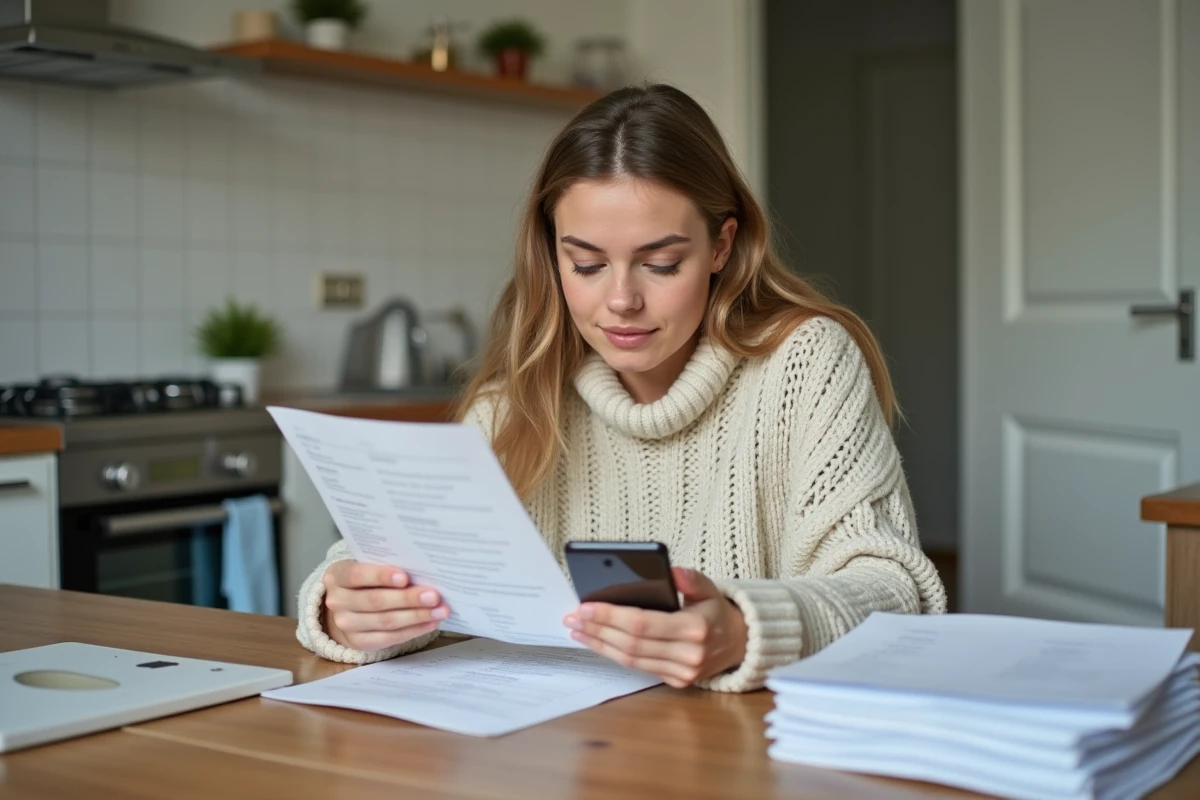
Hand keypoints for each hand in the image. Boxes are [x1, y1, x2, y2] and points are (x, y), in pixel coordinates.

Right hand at [322, 561, 449, 651]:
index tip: (405, 577)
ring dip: (417, 616)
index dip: (381, 576)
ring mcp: (346, 625)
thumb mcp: (367, 566)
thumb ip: (385, 566)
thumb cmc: (365, 580)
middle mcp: (337, 601)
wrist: (346, 607)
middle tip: (433, 596)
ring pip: (385, 622)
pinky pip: (390, 638)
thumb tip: (422, 569)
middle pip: (375, 601)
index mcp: (337, 576)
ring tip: (440, 610)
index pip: (357, 575)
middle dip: (407, 599)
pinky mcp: (359, 642)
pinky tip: (430, 623)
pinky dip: (413, 630)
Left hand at [563, 567, 747, 687]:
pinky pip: (638, 668)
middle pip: (631, 643)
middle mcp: (689, 655)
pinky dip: (614, 654)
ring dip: (600, 644)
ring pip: (631, 660)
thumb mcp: (709, 588)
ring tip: (578, 630)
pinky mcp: (676, 681)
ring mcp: (682, 672)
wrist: (739, 642)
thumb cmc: (716, 611)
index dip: (610, 616)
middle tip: (573, 618)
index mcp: (695, 628)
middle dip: (597, 630)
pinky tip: (598, 641)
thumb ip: (691, 579)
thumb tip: (673, 571)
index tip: (585, 607)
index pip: (642, 624)